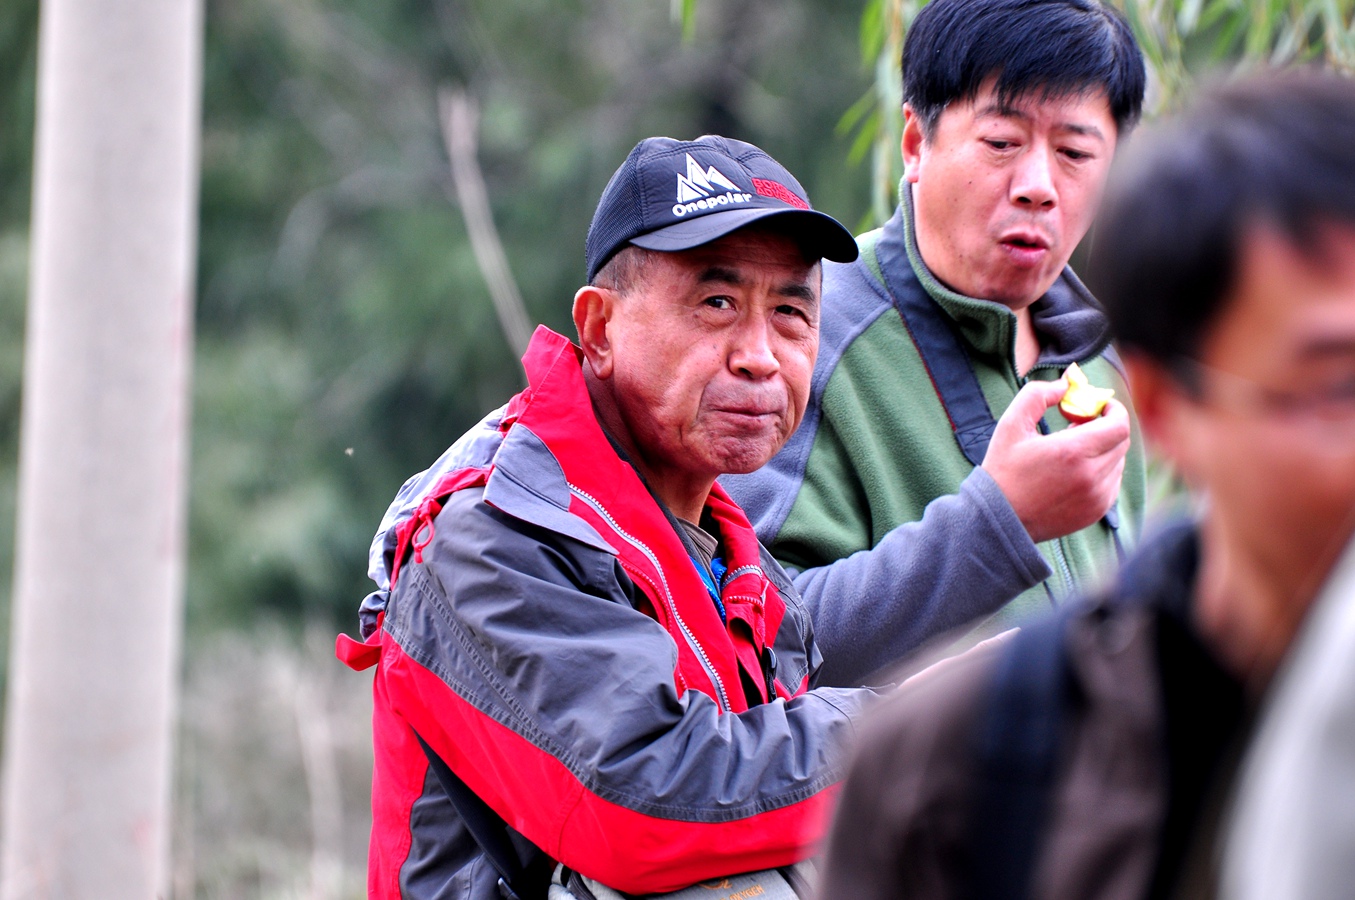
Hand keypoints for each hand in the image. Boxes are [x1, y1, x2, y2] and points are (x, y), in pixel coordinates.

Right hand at [982, 378, 1131, 543]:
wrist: (999, 518)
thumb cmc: (1004, 470)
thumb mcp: (1011, 425)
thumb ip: (1038, 395)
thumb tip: (1065, 384)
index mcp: (1072, 452)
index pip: (1119, 425)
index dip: (1113, 410)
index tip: (1099, 406)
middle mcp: (1091, 476)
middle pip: (1120, 441)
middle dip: (1105, 427)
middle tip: (1079, 426)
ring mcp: (1096, 496)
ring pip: (1118, 461)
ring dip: (1103, 450)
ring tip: (1073, 451)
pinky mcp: (1096, 511)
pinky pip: (1113, 482)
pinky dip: (1101, 471)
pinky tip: (1075, 471)